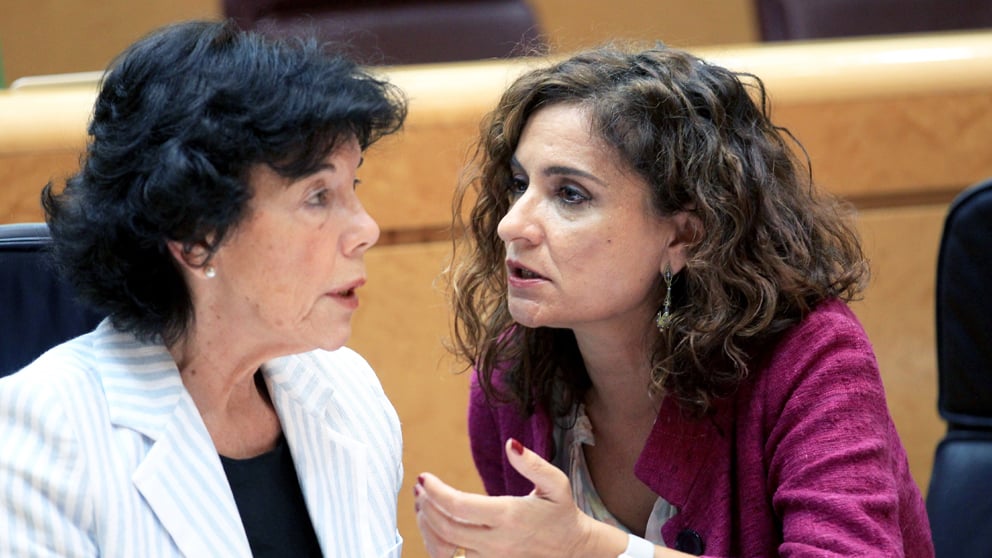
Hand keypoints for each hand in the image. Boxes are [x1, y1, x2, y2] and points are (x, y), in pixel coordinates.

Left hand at [413, 438, 623, 557]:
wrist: (573, 550)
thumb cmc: (561, 512)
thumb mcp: (556, 484)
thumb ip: (533, 463)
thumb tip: (511, 444)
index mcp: (509, 516)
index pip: (459, 507)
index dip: (436, 492)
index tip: (424, 477)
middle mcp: (496, 541)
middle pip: (446, 528)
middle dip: (426, 506)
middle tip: (420, 487)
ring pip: (445, 548)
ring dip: (427, 526)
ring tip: (423, 504)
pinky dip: (436, 544)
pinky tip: (434, 525)